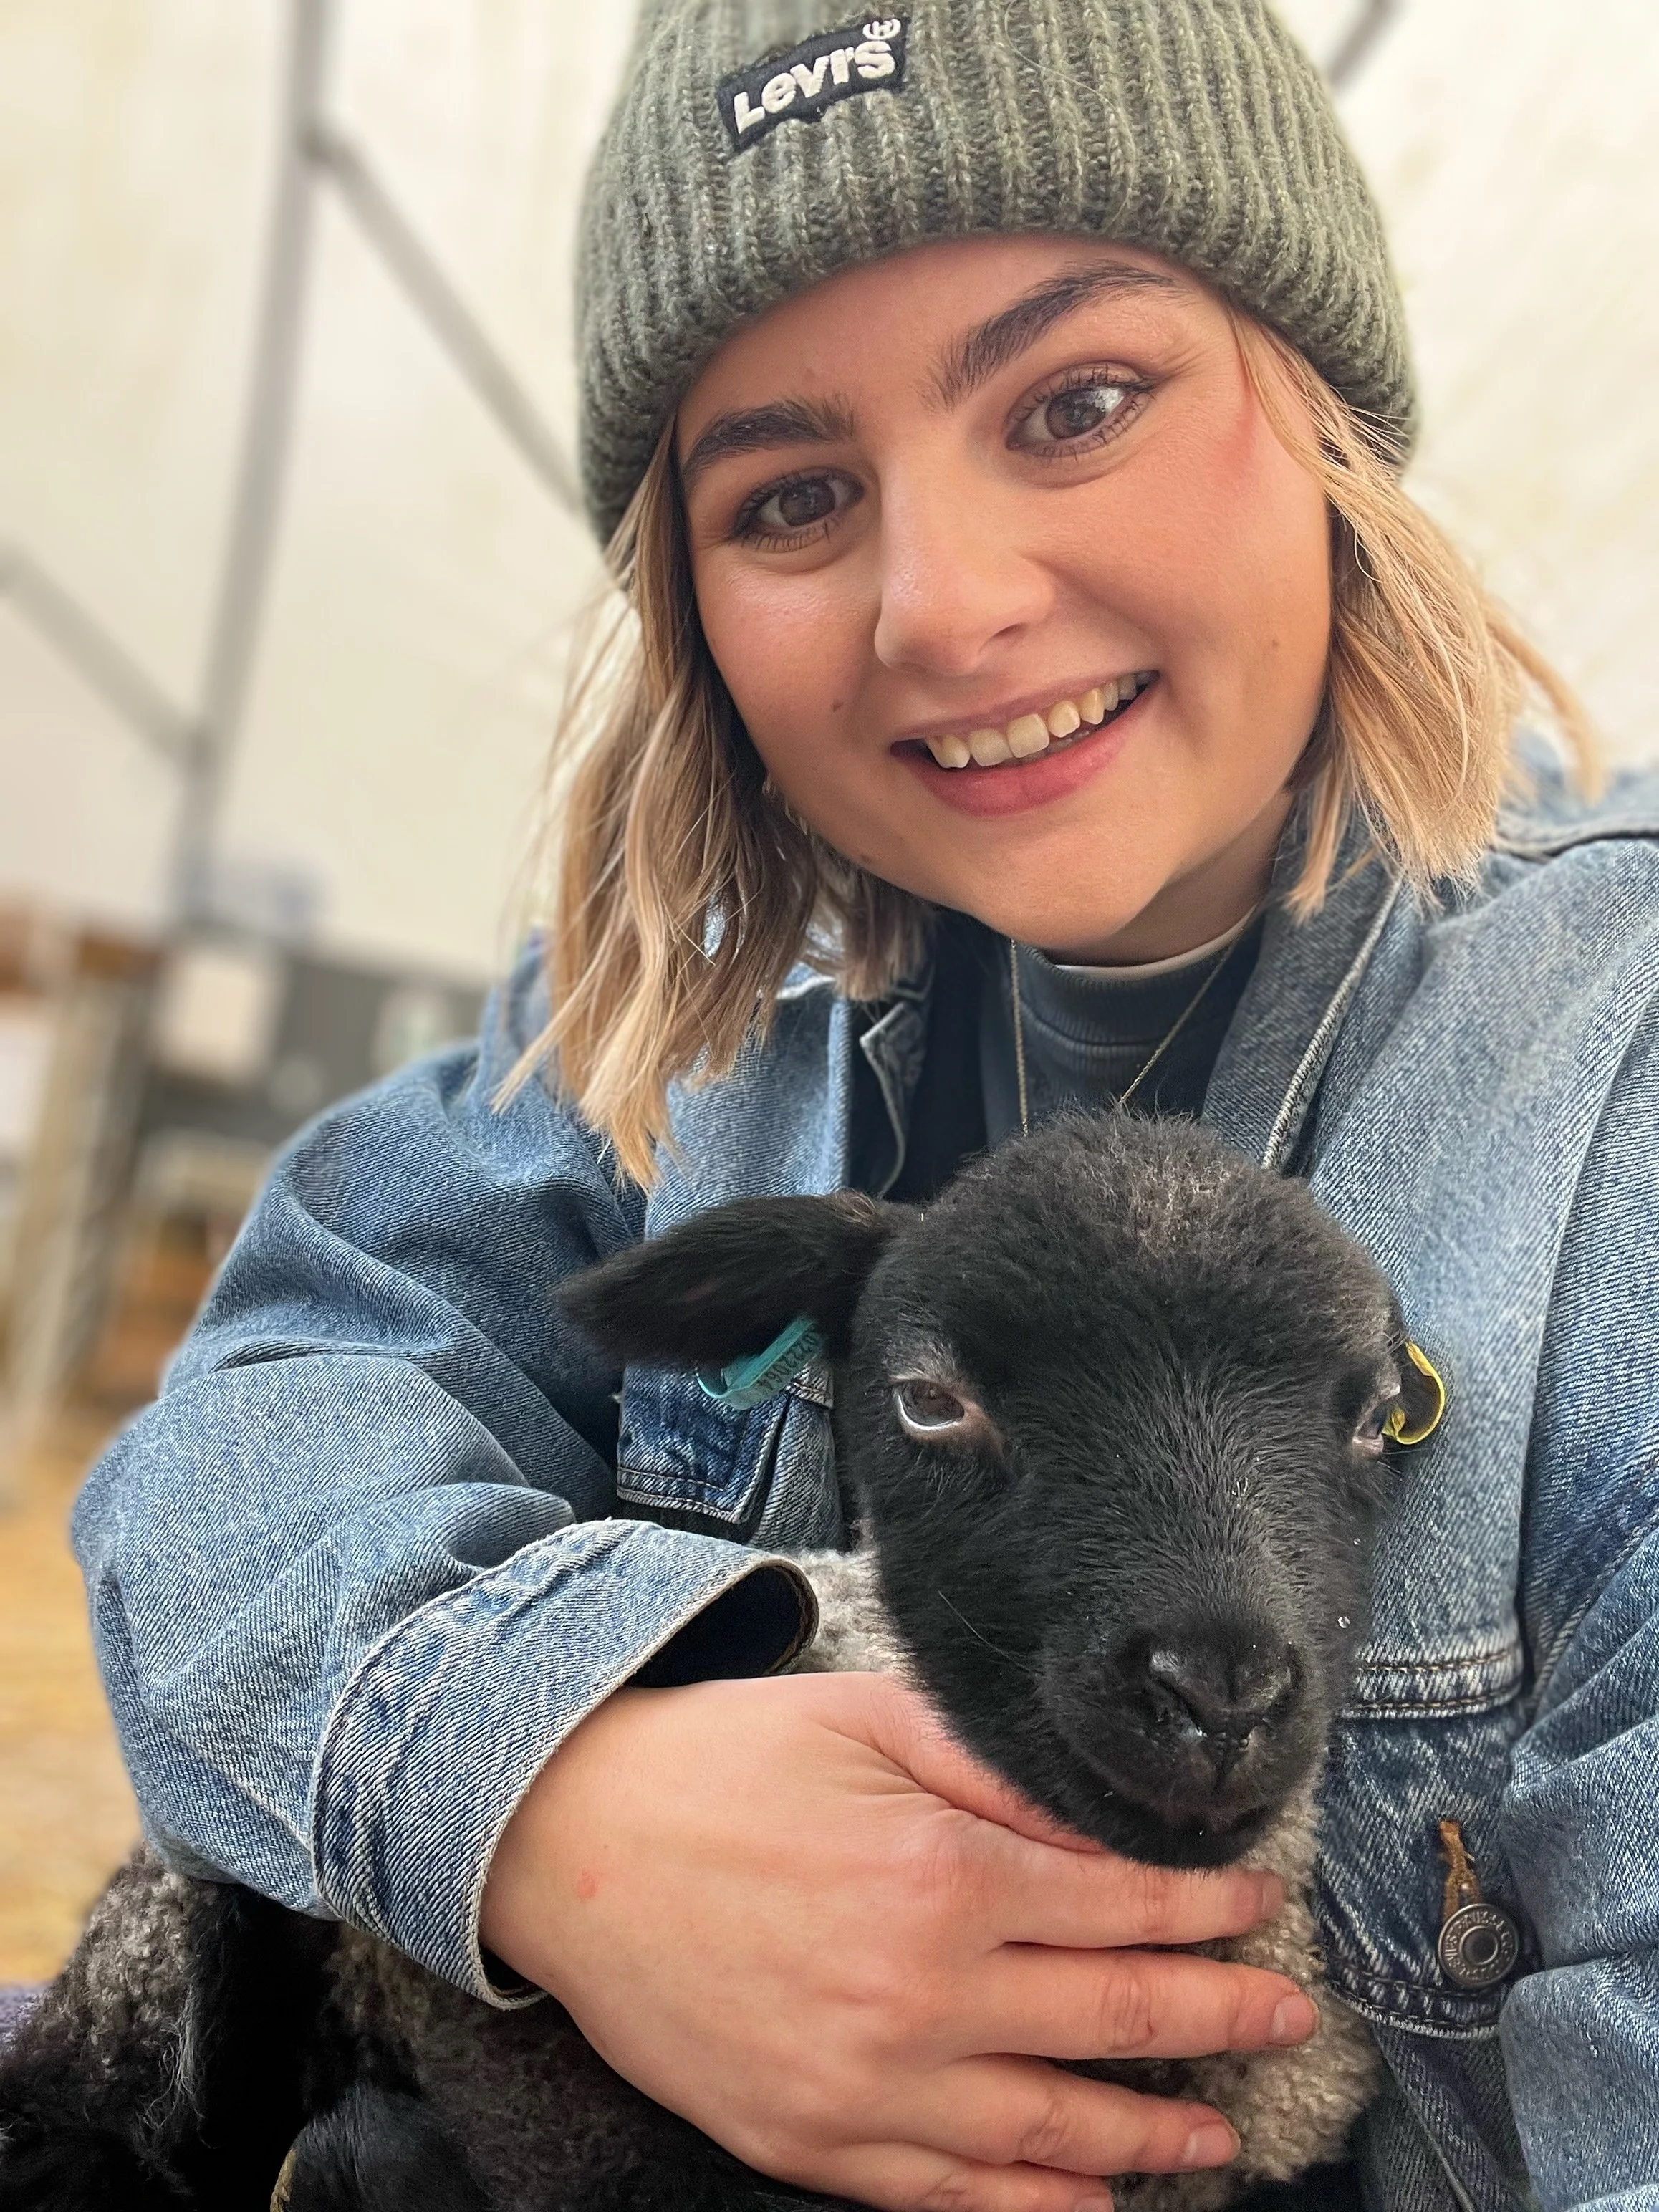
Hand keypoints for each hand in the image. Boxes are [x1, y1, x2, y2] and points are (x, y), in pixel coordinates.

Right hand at [481, 1671, 1316, 2211]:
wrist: (569, 1844)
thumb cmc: (724, 1763)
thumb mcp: (865, 1720)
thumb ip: (991, 1767)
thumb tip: (1101, 1810)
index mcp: (942, 1875)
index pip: (1123, 1905)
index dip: (1207, 1904)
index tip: (1260, 1900)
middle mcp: (920, 1995)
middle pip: (1115, 2023)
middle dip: (1220, 2016)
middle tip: (1286, 2015)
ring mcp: (866, 2087)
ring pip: (1051, 2133)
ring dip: (1152, 2137)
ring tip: (1219, 2133)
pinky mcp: (810, 2142)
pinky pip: (949, 2197)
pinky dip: (1031, 2207)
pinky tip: (1085, 2204)